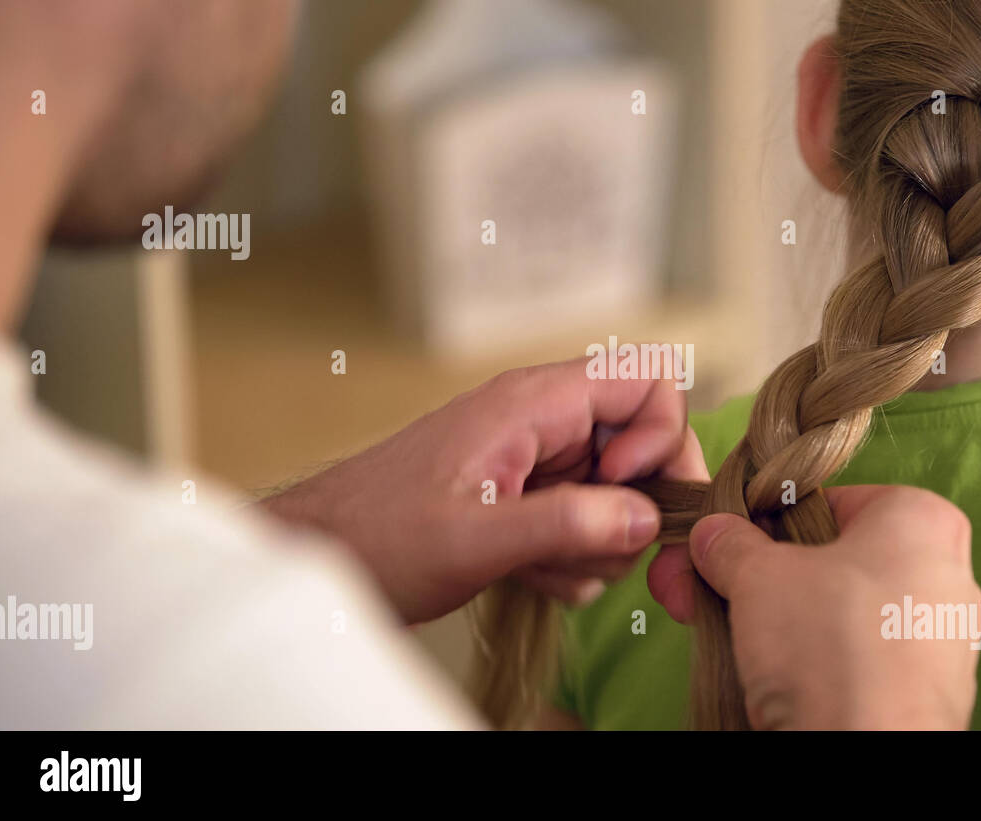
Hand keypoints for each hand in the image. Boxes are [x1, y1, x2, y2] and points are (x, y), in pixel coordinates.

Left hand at [263, 358, 706, 622]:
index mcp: (533, 402)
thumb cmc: (378, 536)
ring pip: (616, 490)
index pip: (646, 378)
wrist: (322, 557)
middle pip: (641, 443)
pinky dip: (571, 556)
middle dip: (631, 505)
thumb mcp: (476, 537)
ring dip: (597, 541)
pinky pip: (583, 519)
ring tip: (540, 564)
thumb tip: (647, 516)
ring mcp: (534, 458)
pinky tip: (527, 574)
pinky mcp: (525, 495)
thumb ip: (568, 522)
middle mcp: (541, 420)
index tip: (624, 491)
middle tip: (596, 547)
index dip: (658, 436)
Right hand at [649, 485, 980, 729]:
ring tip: (730, 637)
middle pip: (833, 561)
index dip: (768, 521)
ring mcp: (943, 642)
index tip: (729, 543)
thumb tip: (714, 534)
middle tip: (710, 588)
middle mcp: (947, 575)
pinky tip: (775, 679)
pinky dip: (818, 665)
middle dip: (763, 577)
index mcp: (922, 520)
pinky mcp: (928, 696)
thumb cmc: (830, 647)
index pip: (832, 502)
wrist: (866, 753)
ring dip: (784, 622)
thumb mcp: (757, 574)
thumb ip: (732, 544)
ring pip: (844, 616)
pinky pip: (860, 664)